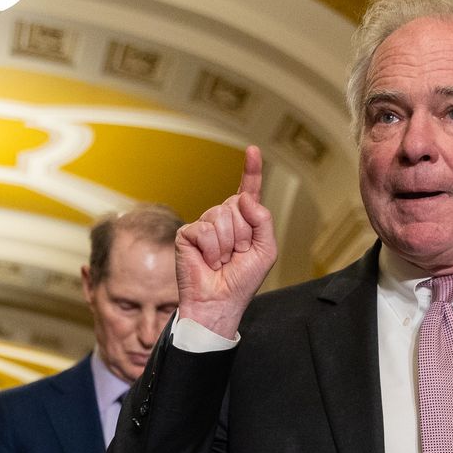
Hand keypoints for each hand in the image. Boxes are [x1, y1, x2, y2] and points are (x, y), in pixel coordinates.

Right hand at [176, 146, 276, 338]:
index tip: (252, 150)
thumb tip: (244, 197)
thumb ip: (263, 221)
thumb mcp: (265, 250)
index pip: (247, 191)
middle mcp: (222, 218)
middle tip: (235, 256)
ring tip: (220, 261)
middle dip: (242, 233)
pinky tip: (207, 262)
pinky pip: (205, 231)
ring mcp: (203, 224)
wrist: (219, 302)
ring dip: (227, 245)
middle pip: (237, 204)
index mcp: (242, 221)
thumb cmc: (241, 281)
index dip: (251, 170)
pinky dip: (211, 250)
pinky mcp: (187, 234)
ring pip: (222, 217)